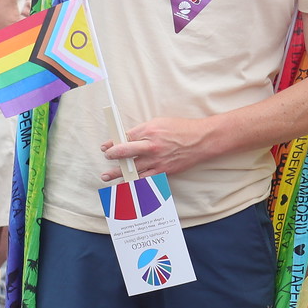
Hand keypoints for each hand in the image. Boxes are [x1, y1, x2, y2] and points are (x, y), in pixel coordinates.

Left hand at [99, 117, 216, 181]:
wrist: (201, 140)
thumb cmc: (182, 129)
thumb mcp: (160, 123)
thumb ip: (143, 131)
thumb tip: (128, 138)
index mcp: (150, 131)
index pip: (125, 137)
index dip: (113, 143)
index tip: (106, 147)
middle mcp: (152, 146)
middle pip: (125, 153)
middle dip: (113, 157)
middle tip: (106, 159)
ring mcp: (158, 160)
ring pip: (133, 169)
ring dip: (119, 174)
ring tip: (108, 176)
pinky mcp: (164, 171)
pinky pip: (146, 179)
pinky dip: (136, 182)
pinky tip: (127, 185)